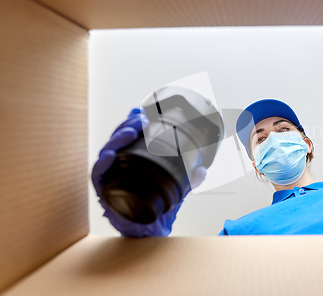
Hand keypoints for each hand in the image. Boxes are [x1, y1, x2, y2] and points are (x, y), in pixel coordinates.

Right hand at [91, 107, 182, 236]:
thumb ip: (189, 177)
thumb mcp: (177, 188)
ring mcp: (110, 177)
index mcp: (133, 160)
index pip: (130, 136)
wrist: (151, 232)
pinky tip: (109, 155)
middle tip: (139, 119)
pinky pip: (98, 176)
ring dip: (116, 139)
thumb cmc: (158, 206)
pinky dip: (102, 165)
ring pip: (107, 152)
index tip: (142, 111)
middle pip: (117, 140)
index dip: (133, 122)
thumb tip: (202, 169)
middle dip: (127, 126)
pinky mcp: (104, 191)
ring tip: (128, 131)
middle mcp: (118, 166)